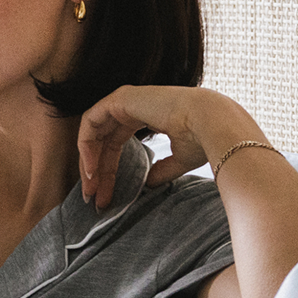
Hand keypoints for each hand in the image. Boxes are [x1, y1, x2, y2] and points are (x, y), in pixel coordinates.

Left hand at [74, 85, 264, 209]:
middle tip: (93, 198)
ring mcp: (124, 100)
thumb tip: (148, 184)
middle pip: (102, 143)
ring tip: (91, 190)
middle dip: (96, 172)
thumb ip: (161, 170)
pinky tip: (91, 171)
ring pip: (93, 134)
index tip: (104, 197)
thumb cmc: (203, 139)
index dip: (107, 172)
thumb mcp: (179, 160)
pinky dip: (86, 147)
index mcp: (145, 117)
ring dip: (88, 162)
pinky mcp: (119, 99)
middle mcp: (132, 107)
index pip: (115, 146)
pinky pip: (90, 123)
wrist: (211, 124)